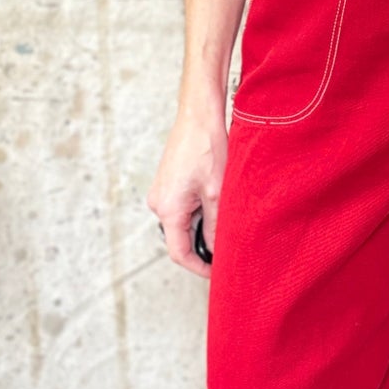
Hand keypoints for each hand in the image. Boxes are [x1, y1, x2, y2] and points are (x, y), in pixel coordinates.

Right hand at [147, 97, 227, 279]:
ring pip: (183, 224)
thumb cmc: (207, 148)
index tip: (217, 274)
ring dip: (203, 227)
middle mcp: (159, 203)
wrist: (199, 115)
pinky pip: (182, 209)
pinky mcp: (168, 184)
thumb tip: (218, 251)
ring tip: (227, 220)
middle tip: (229, 249)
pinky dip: (199, 213)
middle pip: (180, 239)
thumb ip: (216, 226)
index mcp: (167, 209)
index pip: (179, 253)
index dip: (199, 268)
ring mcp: (162, 193)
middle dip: (203, 247)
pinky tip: (217, 203)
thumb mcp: (218, 193)